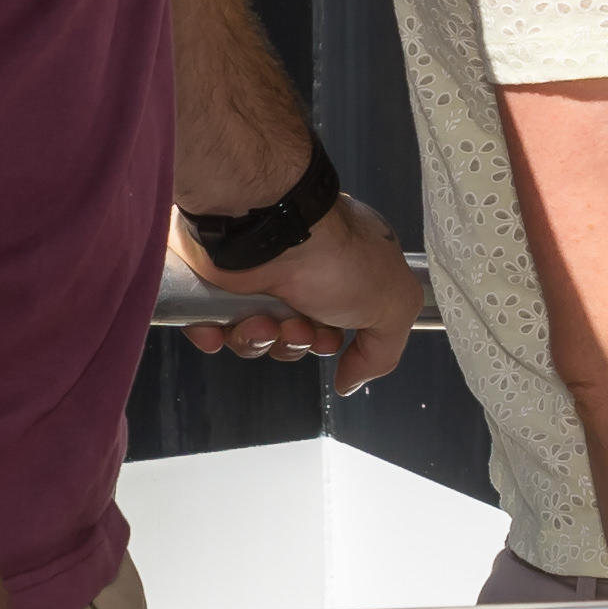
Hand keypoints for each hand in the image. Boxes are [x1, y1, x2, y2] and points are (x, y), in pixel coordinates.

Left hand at [191, 192, 419, 389]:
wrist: (267, 227)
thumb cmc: (331, 252)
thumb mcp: (393, 304)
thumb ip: (383, 352)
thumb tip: (352, 381)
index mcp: (345, 270)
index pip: (335, 325)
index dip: (329, 342)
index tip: (331, 338)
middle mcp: (301, 271)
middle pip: (293, 338)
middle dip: (294, 343)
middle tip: (297, 327)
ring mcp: (259, 275)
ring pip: (254, 339)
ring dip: (259, 339)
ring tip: (263, 319)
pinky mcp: (219, 282)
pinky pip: (213, 328)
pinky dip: (218, 334)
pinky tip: (226, 325)